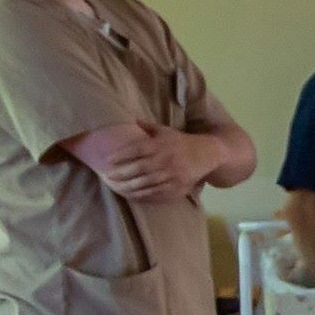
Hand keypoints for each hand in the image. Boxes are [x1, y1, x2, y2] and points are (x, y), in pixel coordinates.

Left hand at [86, 125, 201, 206]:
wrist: (207, 154)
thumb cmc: (181, 142)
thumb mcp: (165, 131)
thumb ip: (146, 127)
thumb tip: (127, 119)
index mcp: (162, 145)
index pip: (137, 149)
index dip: (121, 155)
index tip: (107, 160)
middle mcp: (166, 160)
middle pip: (139, 169)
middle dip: (120, 174)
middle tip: (107, 177)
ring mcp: (172, 176)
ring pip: (145, 184)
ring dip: (127, 187)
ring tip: (115, 187)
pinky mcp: (177, 188)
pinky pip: (156, 194)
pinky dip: (141, 195)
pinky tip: (130, 194)